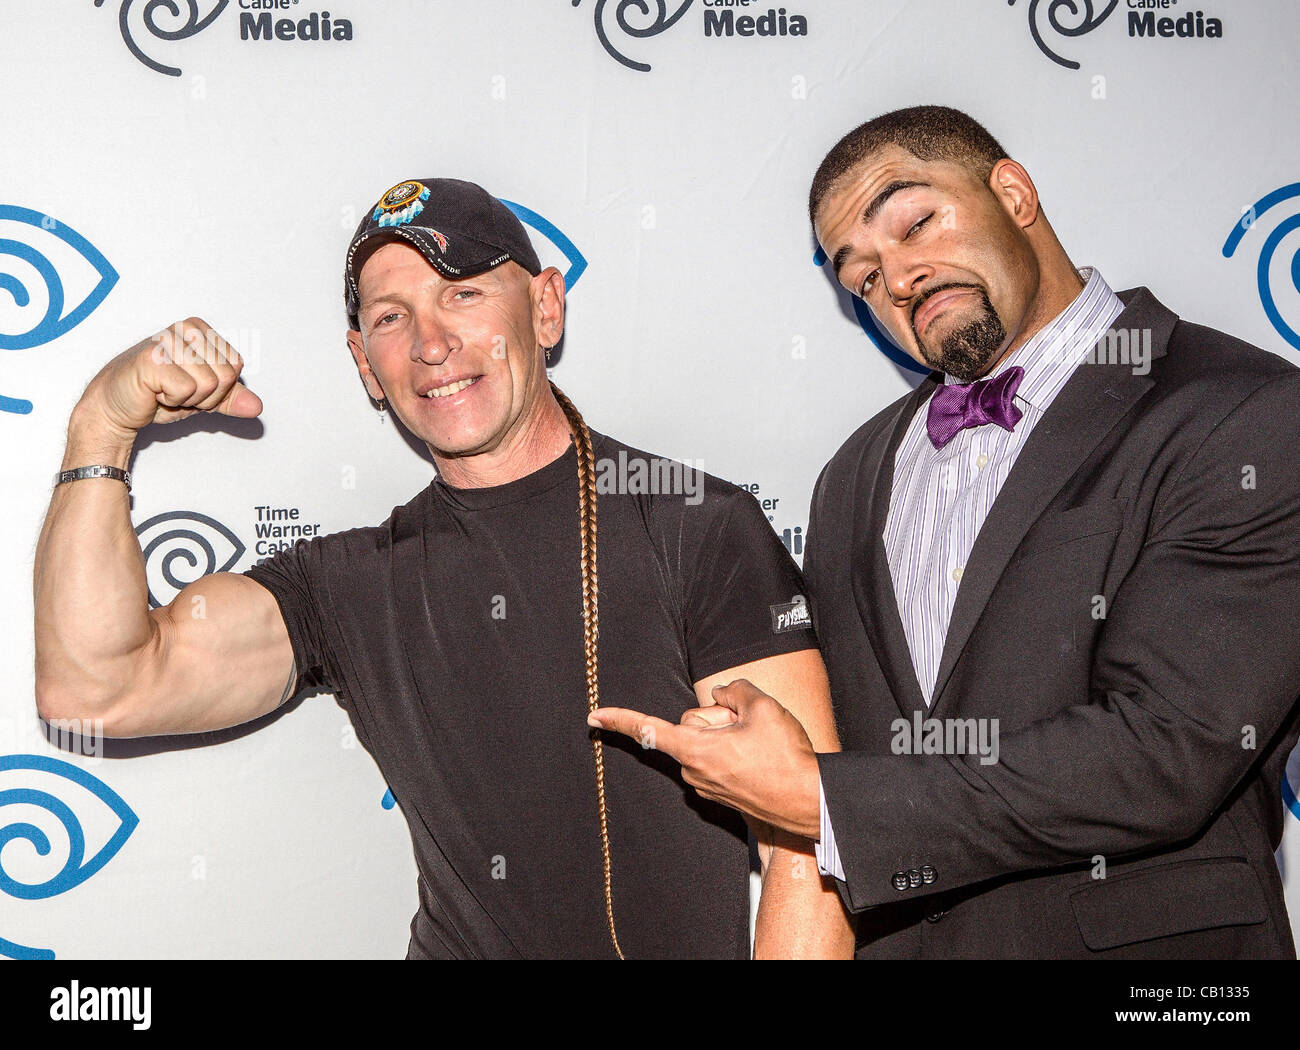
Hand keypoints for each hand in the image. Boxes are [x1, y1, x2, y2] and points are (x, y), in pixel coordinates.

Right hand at [79, 317, 261, 439]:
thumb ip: (231, 398)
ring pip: (209, 384)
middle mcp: (185, 328)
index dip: (219, 388)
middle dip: (206, 396)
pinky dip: (174, 401)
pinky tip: (155, 392)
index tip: (193, 386)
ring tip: (166, 391)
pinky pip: (188, 391)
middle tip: (178, 391)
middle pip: (226, 376)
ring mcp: (167, 341)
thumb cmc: (158, 394)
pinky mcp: (152, 359)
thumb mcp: (204, 397)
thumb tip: (257, 406)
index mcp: (200, 330)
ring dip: (189, 400)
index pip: (236, 366)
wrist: (117, 405)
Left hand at [588, 678, 821, 838]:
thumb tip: (722, 693)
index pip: (650, 729)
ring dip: (730, 735)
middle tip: (750, 725)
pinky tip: (760, 758)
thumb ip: (735, 689)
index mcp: (696, 749)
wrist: (809, 802)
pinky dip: (736, 751)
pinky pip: (719, 758)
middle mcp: (694, 771)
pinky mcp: (720, 794)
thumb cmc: (785, 758)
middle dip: (718, 717)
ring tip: (760, 746)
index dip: (621, 719)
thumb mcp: (763, 706)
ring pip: (707, 741)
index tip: (594, 717)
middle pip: (693, 724)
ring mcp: (707, 785)